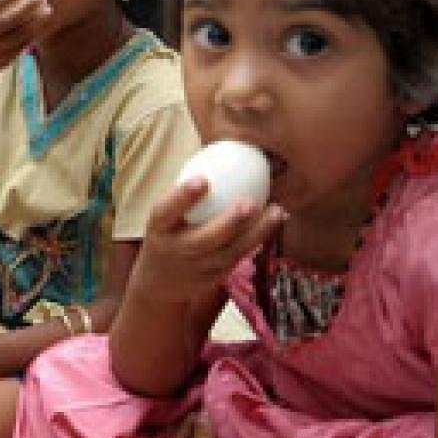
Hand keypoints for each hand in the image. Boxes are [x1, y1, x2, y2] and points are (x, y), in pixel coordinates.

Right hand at [130, 177, 285, 306]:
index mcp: (159, 229)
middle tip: (249, 203)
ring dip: (257, 231)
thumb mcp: (164, 216)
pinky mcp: (218, 275)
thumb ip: (183, 196)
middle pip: (205, 239)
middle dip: (229, 222)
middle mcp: (178, 249)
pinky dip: (262, 238)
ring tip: (277, 211)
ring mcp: (199, 266)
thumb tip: (214, 154)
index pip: (166, 212)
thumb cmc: (167, 233)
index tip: (202, 179)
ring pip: (232, 251)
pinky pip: (243, 255)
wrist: (160, 282)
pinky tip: (278, 221)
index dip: (183, 197)